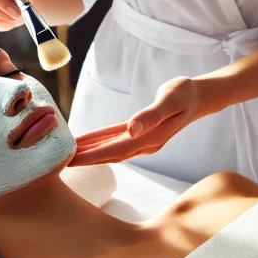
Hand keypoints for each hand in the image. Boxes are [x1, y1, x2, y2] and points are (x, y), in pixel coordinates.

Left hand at [71, 77, 212, 166]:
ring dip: (90, 153)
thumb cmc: (185, 93)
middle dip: (85, 160)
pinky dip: (99, 141)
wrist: (199, 96)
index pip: (115, 149)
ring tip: (66, 155)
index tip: (71, 160)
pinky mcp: (140, 133)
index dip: (92, 156)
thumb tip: (132, 130)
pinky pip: (115, 139)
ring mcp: (143, 140)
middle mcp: (145, 143)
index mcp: (151, 137)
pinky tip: (85, 142)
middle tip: (58, 163)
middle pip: (109, 154)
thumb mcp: (170, 99)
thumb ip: (151, 115)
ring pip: (110, 149)